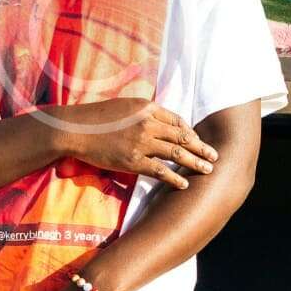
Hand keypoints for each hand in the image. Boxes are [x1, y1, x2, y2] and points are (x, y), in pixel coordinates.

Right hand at [46, 98, 218, 189]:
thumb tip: (157, 119)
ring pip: (176, 154)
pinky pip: (161, 171)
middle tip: (215, 155)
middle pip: (182, 137)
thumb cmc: (96, 117)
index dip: (190, 132)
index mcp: (147, 108)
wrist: (75, 129)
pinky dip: (175, 178)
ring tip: (208, 170)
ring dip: (195, 163)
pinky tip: (184, 184)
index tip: (197, 140)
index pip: (177, 120)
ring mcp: (142, 143)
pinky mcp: (133, 161)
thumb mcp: (124, 105)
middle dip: (201, 147)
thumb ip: (143, 111)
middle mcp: (148, 124)